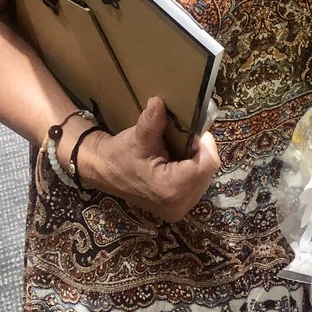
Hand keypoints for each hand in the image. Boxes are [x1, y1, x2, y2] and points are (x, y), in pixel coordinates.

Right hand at [81, 97, 220, 222]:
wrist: (103, 172)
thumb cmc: (120, 154)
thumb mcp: (137, 137)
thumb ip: (152, 121)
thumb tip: (159, 102)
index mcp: (170, 188)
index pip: (207, 164)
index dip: (206, 144)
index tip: (198, 130)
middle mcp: (178, 205)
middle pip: (208, 172)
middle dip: (202, 152)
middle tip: (190, 138)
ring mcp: (178, 210)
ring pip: (205, 179)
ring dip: (198, 161)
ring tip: (184, 149)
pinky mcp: (177, 209)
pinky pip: (197, 186)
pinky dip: (193, 171)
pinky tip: (181, 162)